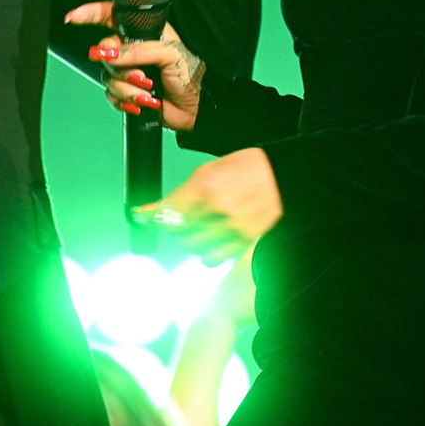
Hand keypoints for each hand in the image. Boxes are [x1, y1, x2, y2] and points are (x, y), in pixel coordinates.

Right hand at [64, 0, 205, 131]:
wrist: (197, 108)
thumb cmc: (191, 75)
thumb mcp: (169, 54)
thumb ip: (138, 51)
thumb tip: (108, 53)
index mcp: (144, 32)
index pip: (112, 16)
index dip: (90, 14)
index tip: (72, 18)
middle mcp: (133, 49)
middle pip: (105, 51)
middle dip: (121, 68)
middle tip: (142, 77)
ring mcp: (129, 70)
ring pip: (108, 76)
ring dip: (127, 88)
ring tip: (148, 93)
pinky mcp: (128, 92)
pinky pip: (111, 95)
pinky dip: (126, 101)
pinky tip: (143, 103)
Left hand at [142, 148, 282, 262]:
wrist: (281, 174)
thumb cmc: (247, 167)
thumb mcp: (208, 169)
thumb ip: (182, 192)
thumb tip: (157, 207)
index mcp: (204, 187)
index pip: (165, 211)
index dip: (150, 215)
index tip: (143, 216)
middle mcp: (216, 209)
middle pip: (176, 231)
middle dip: (173, 224)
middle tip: (178, 217)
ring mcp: (231, 227)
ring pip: (193, 247)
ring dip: (190, 238)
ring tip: (199, 227)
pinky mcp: (243, 240)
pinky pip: (214, 258)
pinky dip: (208, 252)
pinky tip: (212, 240)